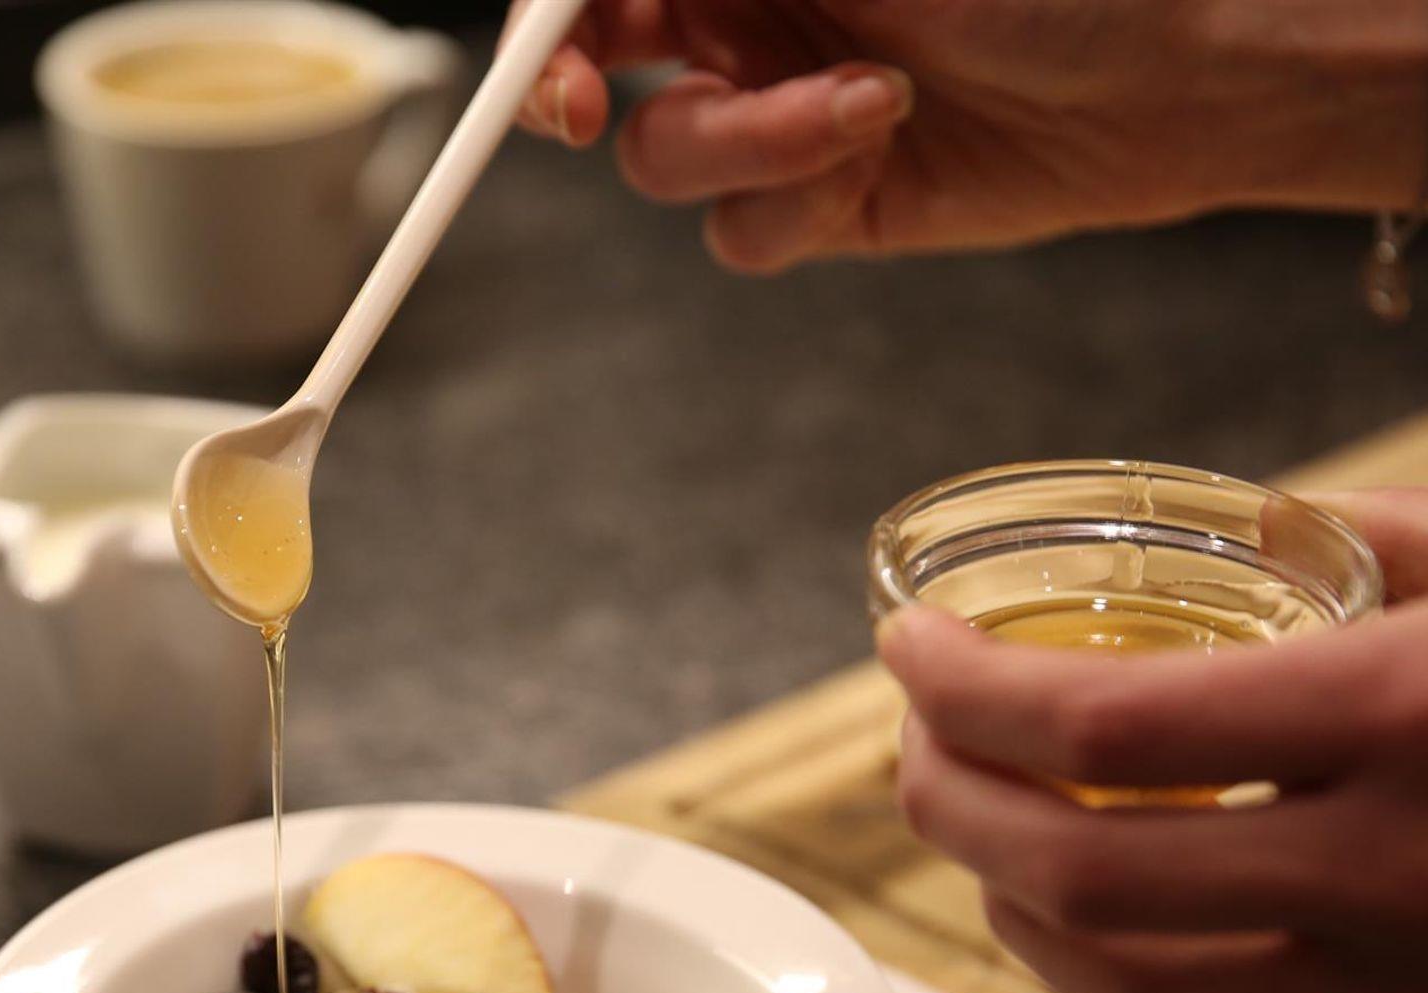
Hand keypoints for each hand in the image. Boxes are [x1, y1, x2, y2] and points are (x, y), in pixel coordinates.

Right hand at [507, 1, 1426, 272]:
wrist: (1184, 66)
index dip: (547, 24)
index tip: (553, 64)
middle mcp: (748, 14)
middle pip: (593, 66)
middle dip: (576, 92)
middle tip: (591, 112)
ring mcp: (781, 112)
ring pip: (667, 159)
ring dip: (745, 141)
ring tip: (862, 107)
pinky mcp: (827, 204)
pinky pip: (743, 231)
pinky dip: (792, 201)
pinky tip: (878, 149)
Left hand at [878, 488, 1427, 992]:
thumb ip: (1375, 543)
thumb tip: (1254, 532)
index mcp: (1404, 717)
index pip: (1110, 724)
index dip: (968, 690)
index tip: (911, 648)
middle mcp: (1389, 869)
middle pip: (1078, 876)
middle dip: (950, 802)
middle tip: (919, 735)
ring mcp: (1401, 977)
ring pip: (1127, 989)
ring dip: (1007, 903)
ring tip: (975, 817)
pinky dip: (1102, 970)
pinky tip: (1075, 906)